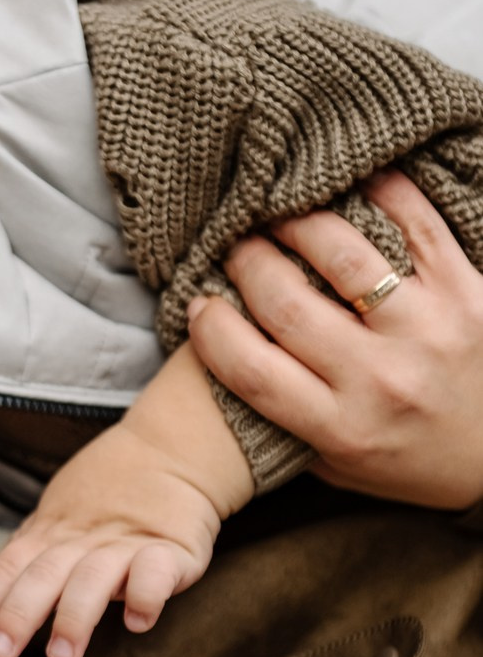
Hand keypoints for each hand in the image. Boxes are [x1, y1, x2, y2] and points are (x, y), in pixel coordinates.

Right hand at [186, 171, 482, 508]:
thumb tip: (227, 355)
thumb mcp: (338, 467)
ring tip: (284, 215)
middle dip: (247, 264)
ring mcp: (429, 331)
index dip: (211, 327)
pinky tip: (352, 189)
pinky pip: (417, 224)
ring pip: (343, 256)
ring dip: (300, 223)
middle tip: (237, 247)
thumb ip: (285, 422)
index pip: (251, 369)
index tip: (199, 304)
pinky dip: (380, 194)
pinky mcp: (469, 292)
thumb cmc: (411, 461)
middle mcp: (382, 380)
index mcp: (342, 427)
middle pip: (286, 304)